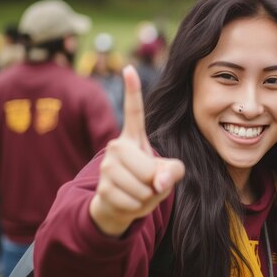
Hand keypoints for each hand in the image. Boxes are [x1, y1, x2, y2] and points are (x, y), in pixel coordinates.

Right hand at [89, 65, 184, 236]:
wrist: (117, 206)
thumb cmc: (145, 183)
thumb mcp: (167, 174)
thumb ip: (173, 172)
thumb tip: (158, 182)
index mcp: (132, 138)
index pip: (133, 112)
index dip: (132, 90)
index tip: (128, 68)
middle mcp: (116, 147)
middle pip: (150, 168)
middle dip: (156, 184)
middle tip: (147, 184)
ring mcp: (107, 167)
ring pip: (144, 188)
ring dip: (148, 198)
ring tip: (138, 193)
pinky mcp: (103, 188)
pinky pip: (135, 202)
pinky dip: (139, 208)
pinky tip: (128, 202)